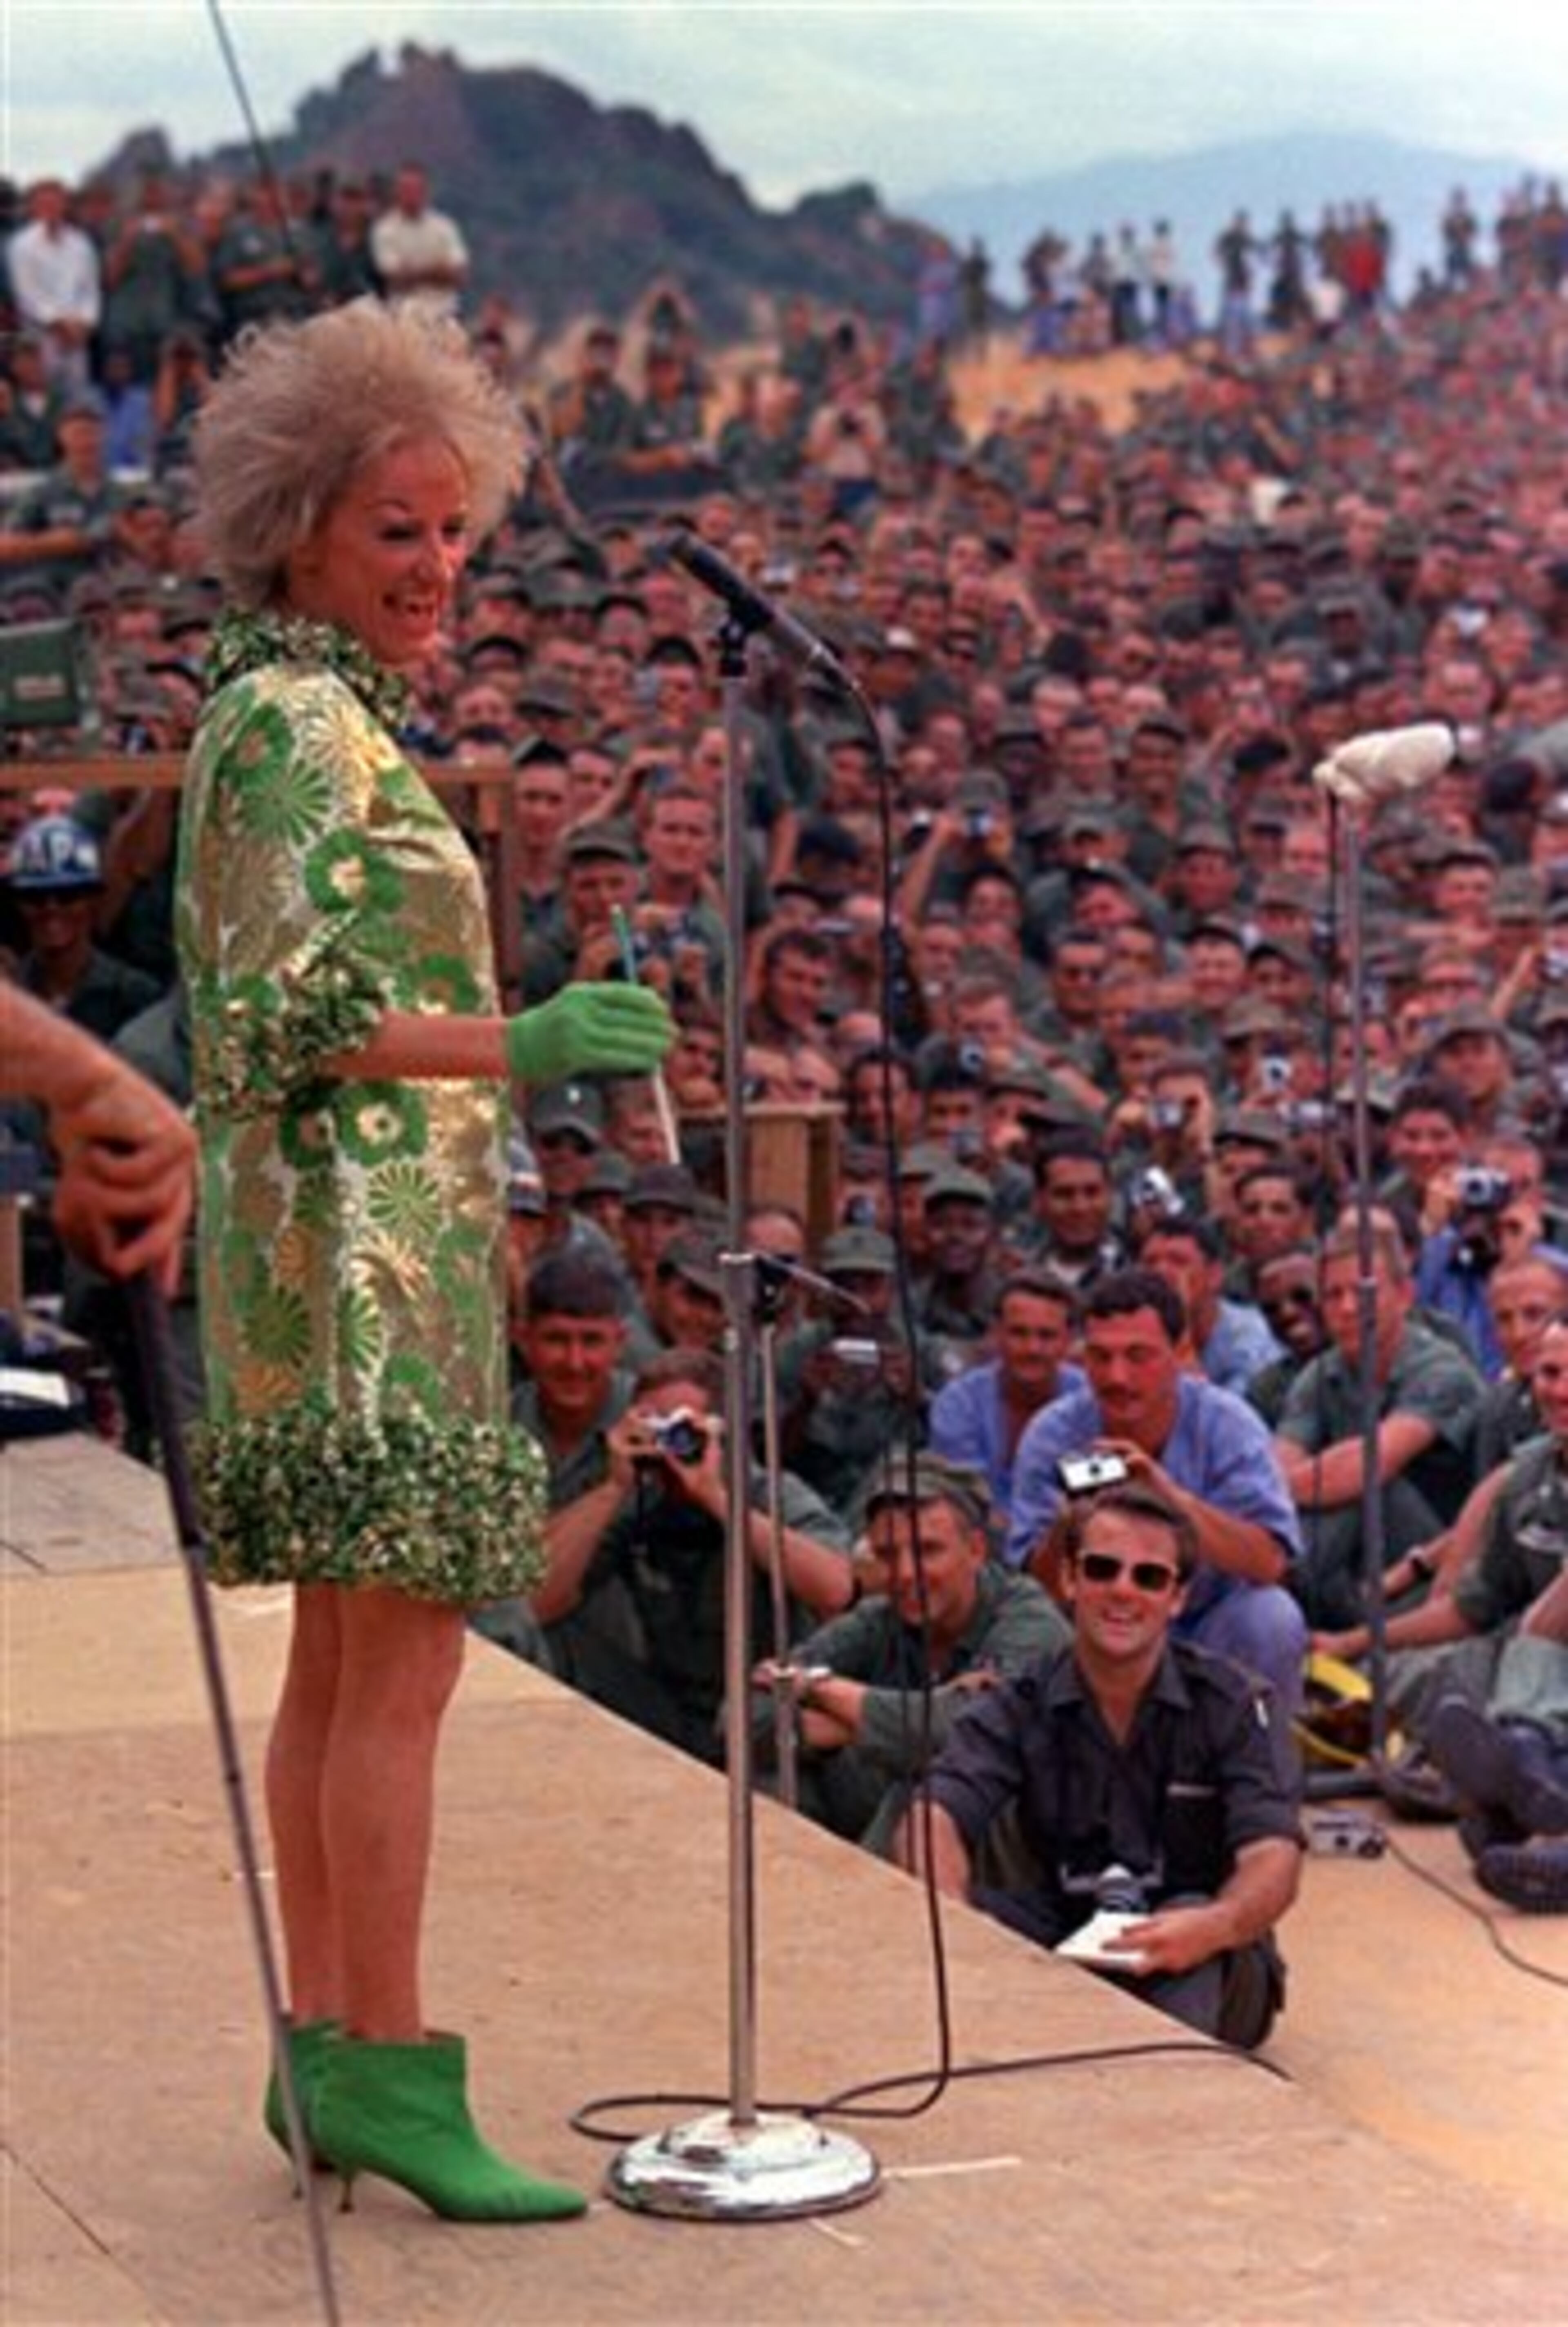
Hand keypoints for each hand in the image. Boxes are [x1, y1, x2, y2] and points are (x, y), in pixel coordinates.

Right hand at [49, 1061, 196, 1293]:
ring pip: (149, 1201)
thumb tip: (114, 1267)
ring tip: (78, 1176)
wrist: (76, 1082)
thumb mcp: (87, 1187)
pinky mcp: (177, 1135)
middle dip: (144, 1250)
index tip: (161, 1292)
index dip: (165, 1260)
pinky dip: (106, 1167)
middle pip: (171, 1221)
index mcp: (168, 1177)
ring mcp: (185, 1151)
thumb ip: (101, 1223)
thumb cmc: (85, 1132)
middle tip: (117, 1268)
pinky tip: (97, 1146)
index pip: (172, 1225)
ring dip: (105, 1198)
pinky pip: (137, 1175)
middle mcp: (182, 1167)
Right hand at [505, 983, 672, 1083]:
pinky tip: (650, 1062)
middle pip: (627, 1015)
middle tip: (674, 1032)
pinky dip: (634, 1059)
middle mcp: (579, 1009)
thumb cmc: (551, 1029)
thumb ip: (603, 1009)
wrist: (515, 1047)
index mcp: (581, 993)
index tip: (664, 1009)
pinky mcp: (575, 1054)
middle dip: (655, 1025)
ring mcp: (576, 1031)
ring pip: (624, 1037)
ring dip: (650, 1043)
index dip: (647, 1001)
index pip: (623, 993)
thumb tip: (644, 1019)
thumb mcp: (574, 1007)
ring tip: (668, 1047)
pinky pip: (613, 1056)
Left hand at [1107, 1902, 1224, 1976]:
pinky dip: (1155, 1959)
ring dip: (1141, 1960)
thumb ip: (1143, 1925)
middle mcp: (1166, 1955)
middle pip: (1137, 1967)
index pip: (1130, 1945)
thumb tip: (1125, 1930)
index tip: (1102, 1946)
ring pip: (1150, 1966)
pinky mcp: (1180, 1968)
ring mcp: (1173, 1965)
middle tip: (1112, 1957)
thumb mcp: (1164, 1916)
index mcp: (1160, 1938)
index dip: (1114, 1946)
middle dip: (1124, 1964)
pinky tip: (1154, 1951)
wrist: (1217, 1929)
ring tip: (1131, 1951)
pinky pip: (1162, 1965)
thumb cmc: (1191, 1919)